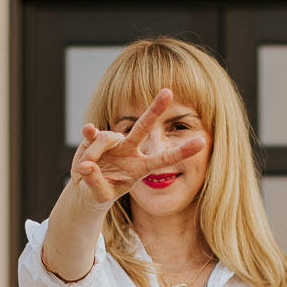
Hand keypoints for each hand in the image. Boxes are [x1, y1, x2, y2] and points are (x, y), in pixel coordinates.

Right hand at [70, 87, 205, 207]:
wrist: (84, 189)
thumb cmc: (99, 192)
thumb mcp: (100, 195)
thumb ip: (95, 182)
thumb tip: (87, 166)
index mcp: (140, 167)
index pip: (164, 159)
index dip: (182, 151)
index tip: (202, 142)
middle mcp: (129, 150)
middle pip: (144, 126)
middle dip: (155, 109)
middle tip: (167, 91)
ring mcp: (113, 142)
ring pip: (107, 138)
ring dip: (95, 153)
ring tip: (85, 169)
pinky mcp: (94, 137)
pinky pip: (92, 133)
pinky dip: (89, 135)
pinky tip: (88, 130)